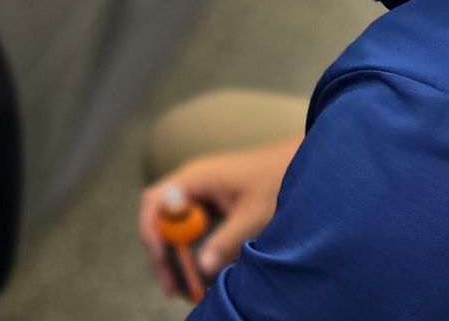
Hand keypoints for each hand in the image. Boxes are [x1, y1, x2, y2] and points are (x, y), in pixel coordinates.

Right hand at [139, 134, 300, 300]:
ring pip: (175, 224)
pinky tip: (201, 269)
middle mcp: (191, 183)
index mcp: (195, 178)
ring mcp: (200, 192)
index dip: (152, 230)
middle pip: (160, 216)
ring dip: (177, 253)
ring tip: (185, 285)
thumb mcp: (252, 215)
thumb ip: (226, 240)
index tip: (162, 258)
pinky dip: (191, 248)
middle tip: (171, 284)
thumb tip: (202, 267)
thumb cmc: (276, 181)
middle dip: (162, 251)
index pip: (155, 201)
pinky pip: (191, 226)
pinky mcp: (211, 202)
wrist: (296, 163)